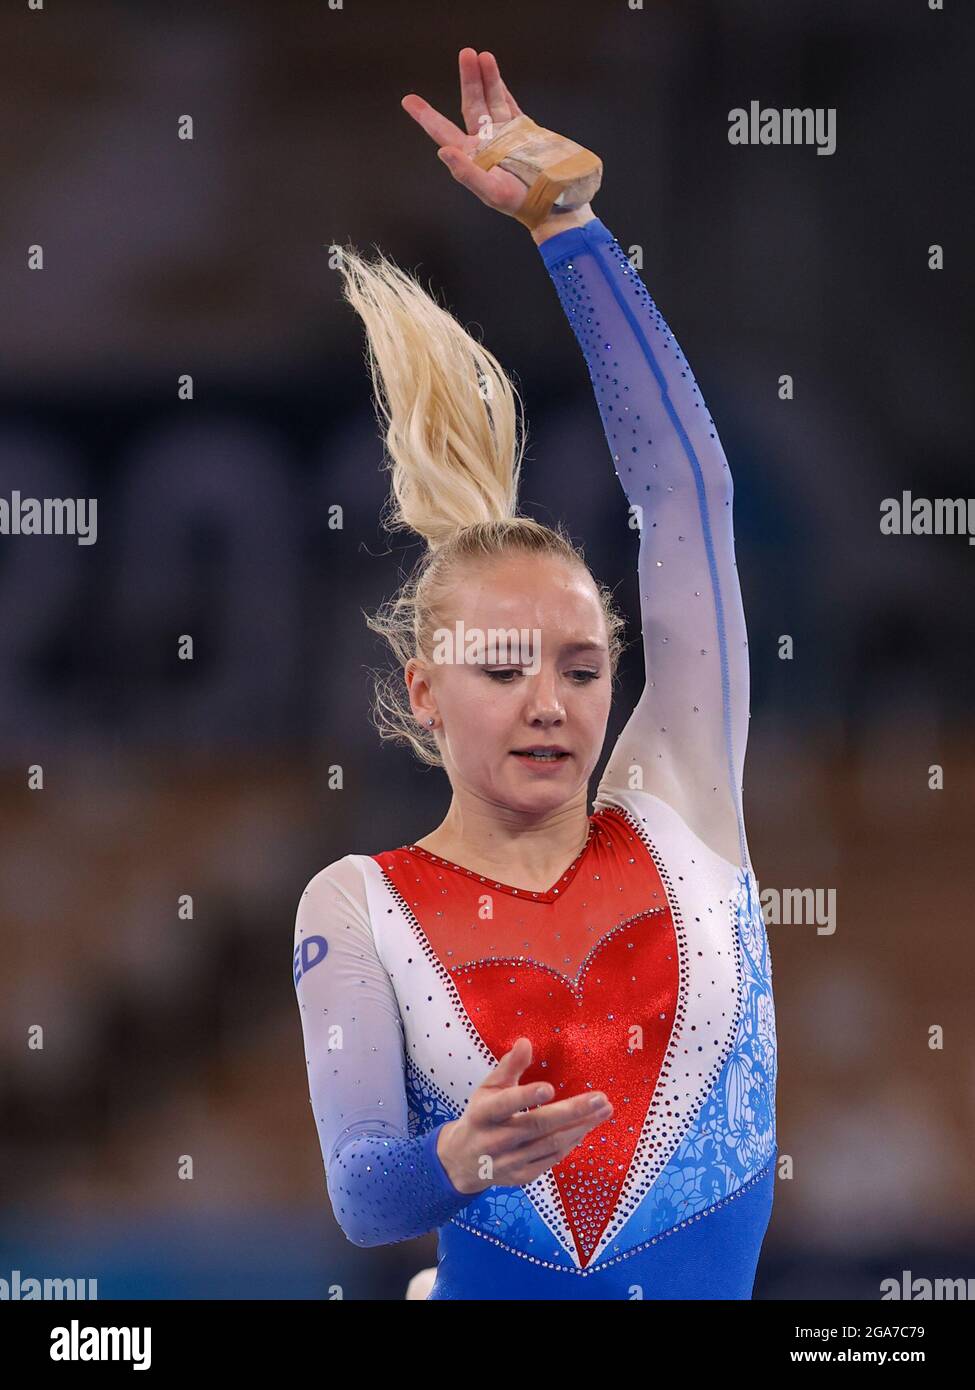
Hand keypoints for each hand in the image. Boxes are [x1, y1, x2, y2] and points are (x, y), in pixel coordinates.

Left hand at [401, 47, 536, 222]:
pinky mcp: (522, 130)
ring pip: (491, 99)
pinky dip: (501, 89)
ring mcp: (503, 134)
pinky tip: (493, 73)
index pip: (443, 131)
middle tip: (466, 53)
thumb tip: (442, 151)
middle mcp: (484, 142)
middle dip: (468, 80)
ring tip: (482, 55)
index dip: (426, 116)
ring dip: (487, 78)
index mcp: (471, 156)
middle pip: (471, 105)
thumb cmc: (519, 202)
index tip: (408, 100)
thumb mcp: (492, 192)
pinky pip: (508, 105)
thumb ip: (467, 173)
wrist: (552, 202)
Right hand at [436, 1036, 613, 1193]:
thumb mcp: (487, 1088)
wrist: (462, 1161)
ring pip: (550, 1144)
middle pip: (537, 1126)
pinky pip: (552, 1159)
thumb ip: (508, 1067)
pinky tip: (587, 1128)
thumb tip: (526, 1042)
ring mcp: (509, 1161)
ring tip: (603, 1110)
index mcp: (483, 1114)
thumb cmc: (481, 1116)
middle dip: (572, 1112)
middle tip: (600, 1098)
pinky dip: (571, 1142)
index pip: (505, 1104)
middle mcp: (495, 1140)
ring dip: (580, 1127)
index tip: (550, 1088)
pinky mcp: (521, 1177)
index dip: (526, 1097)